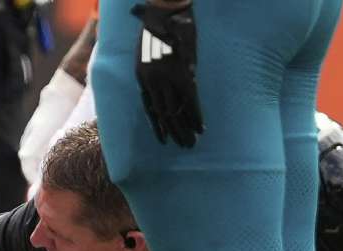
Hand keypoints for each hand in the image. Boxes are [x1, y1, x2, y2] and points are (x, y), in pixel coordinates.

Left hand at [131, 1, 203, 146]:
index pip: (149, 108)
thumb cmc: (157, 26)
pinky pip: (189, 101)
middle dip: (173, 132)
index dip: (157, 125)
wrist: (162, 12)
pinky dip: (195, 116)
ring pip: (174, 112)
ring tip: (190, 144)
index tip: (163, 138)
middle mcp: (152, 82)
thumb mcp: (147, 48)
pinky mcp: (182, 75)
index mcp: (142, 76)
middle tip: (182, 146)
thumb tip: (160, 77)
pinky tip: (200, 128)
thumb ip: (153, 64)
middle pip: (162, 114)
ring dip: (183, 129)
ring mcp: (166, 80)